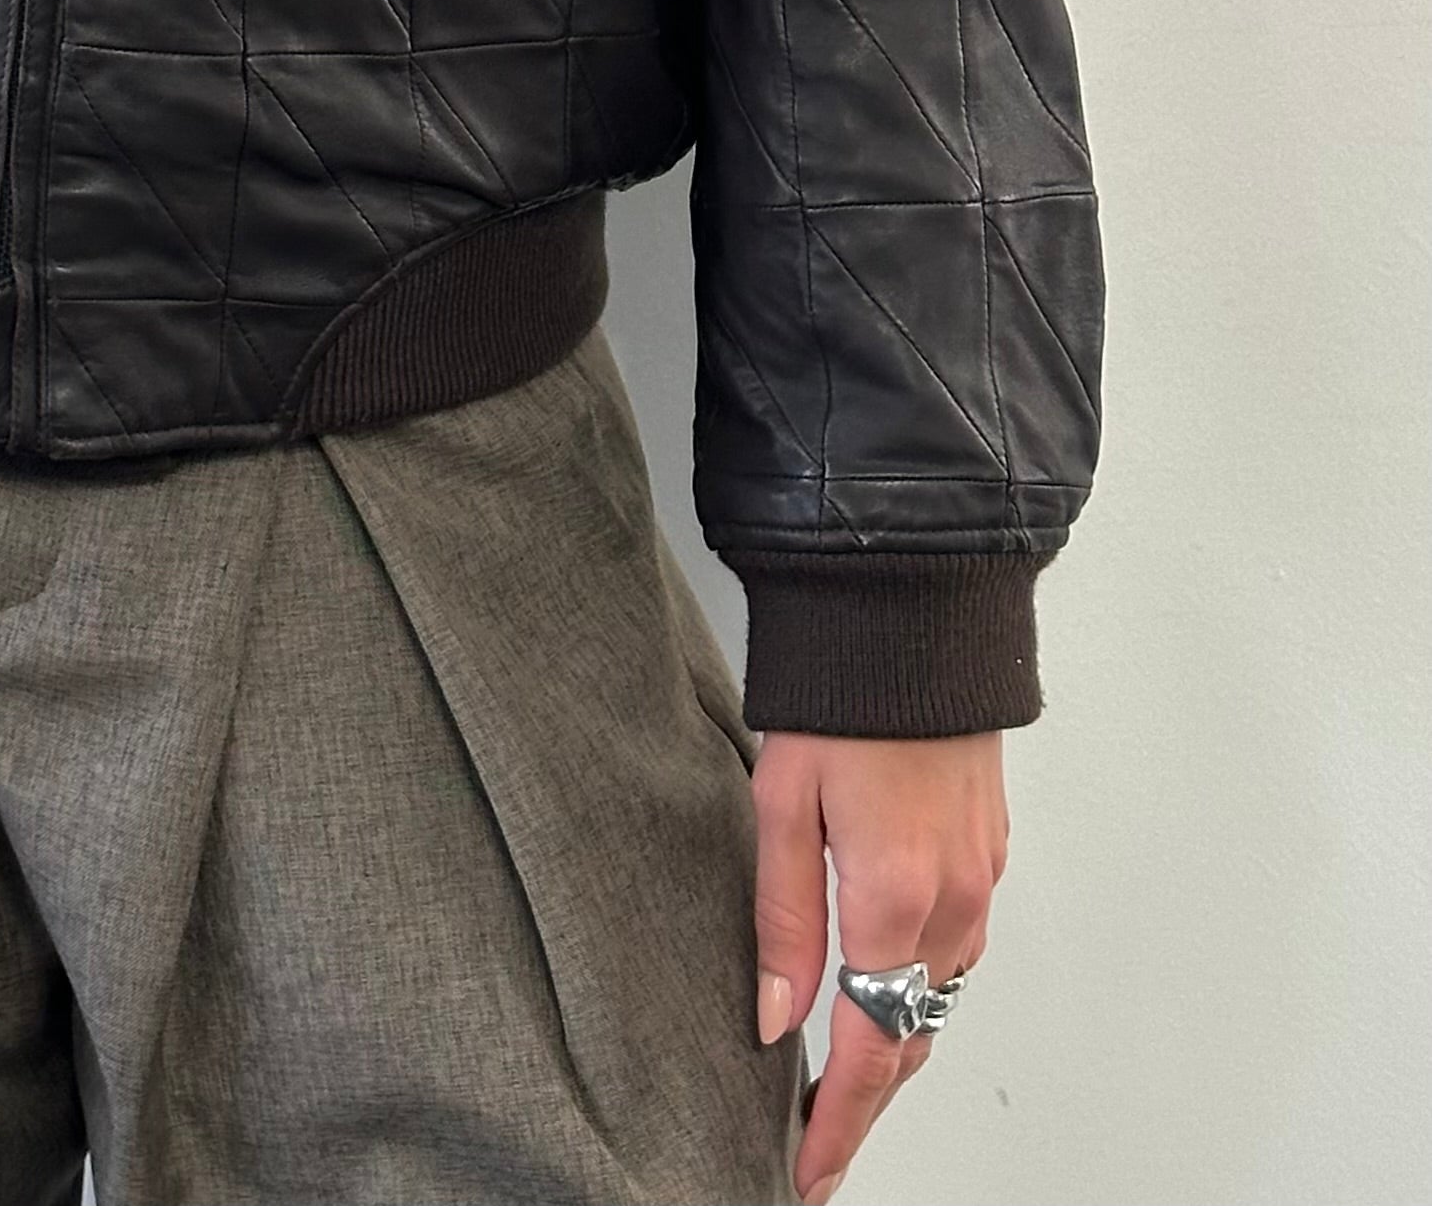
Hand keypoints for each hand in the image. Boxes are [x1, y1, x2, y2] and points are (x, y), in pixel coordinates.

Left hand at [751, 730, 1007, 1203]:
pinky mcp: (989, 853)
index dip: (837, 1120)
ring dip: (896, 1045)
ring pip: (940, 997)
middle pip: (911, 1039)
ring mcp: (980, 878)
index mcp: (893, 896)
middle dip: (866, 1101)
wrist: (911, 612)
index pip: (866, 1048)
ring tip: (843, 1081)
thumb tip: (773, 1017)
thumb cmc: (839, 694)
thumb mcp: (781, 803)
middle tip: (818, 1141)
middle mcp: (952, 901)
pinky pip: (959, 948)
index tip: (808, 1169)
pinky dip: (924, 986)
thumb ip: (782, 919)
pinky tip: (889, 990)